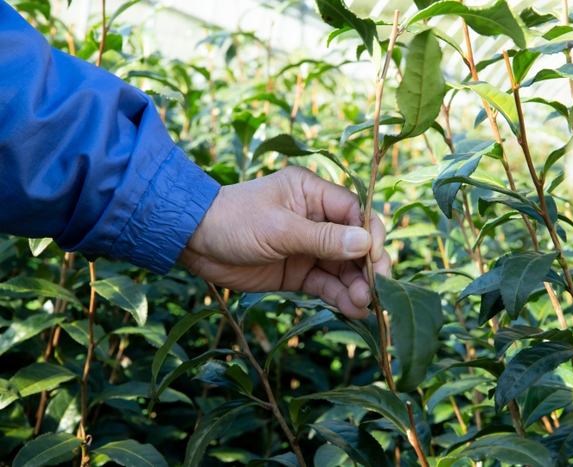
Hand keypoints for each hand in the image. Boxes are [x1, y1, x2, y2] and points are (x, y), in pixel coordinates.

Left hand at [178, 166, 390, 318]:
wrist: (194, 243)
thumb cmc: (234, 221)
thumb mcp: (279, 228)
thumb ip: (323, 239)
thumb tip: (366, 244)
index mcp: (313, 194)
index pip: (354, 211)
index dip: (370, 234)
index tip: (375, 258)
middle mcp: (316, 219)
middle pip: (354, 243)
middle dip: (367, 266)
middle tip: (376, 289)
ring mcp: (308, 247)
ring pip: (343, 268)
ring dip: (357, 286)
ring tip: (364, 305)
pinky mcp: (298, 272)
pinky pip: (327, 285)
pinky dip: (340, 297)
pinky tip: (353, 310)